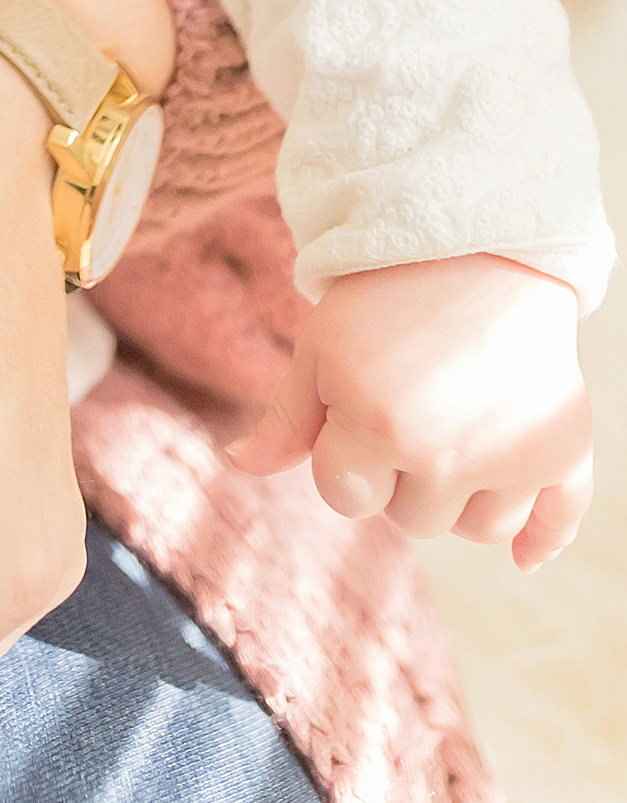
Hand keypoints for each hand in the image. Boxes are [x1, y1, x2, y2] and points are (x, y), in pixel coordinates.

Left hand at [228, 252, 591, 565]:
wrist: (476, 245)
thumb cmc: (383, 298)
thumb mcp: (320, 349)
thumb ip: (285, 421)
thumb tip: (238, 465)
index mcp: (378, 426)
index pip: (346, 495)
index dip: (343, 454)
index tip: (355, 407)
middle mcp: (449, 453)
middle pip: (412, 520)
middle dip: (401, 474)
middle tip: (411, 402)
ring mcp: (513, 455)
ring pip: (477, 529)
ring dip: (462, 494)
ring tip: (456, 420)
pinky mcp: (564, 448)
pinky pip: (557, 521)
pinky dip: (542, 536)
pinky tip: (523, 557)